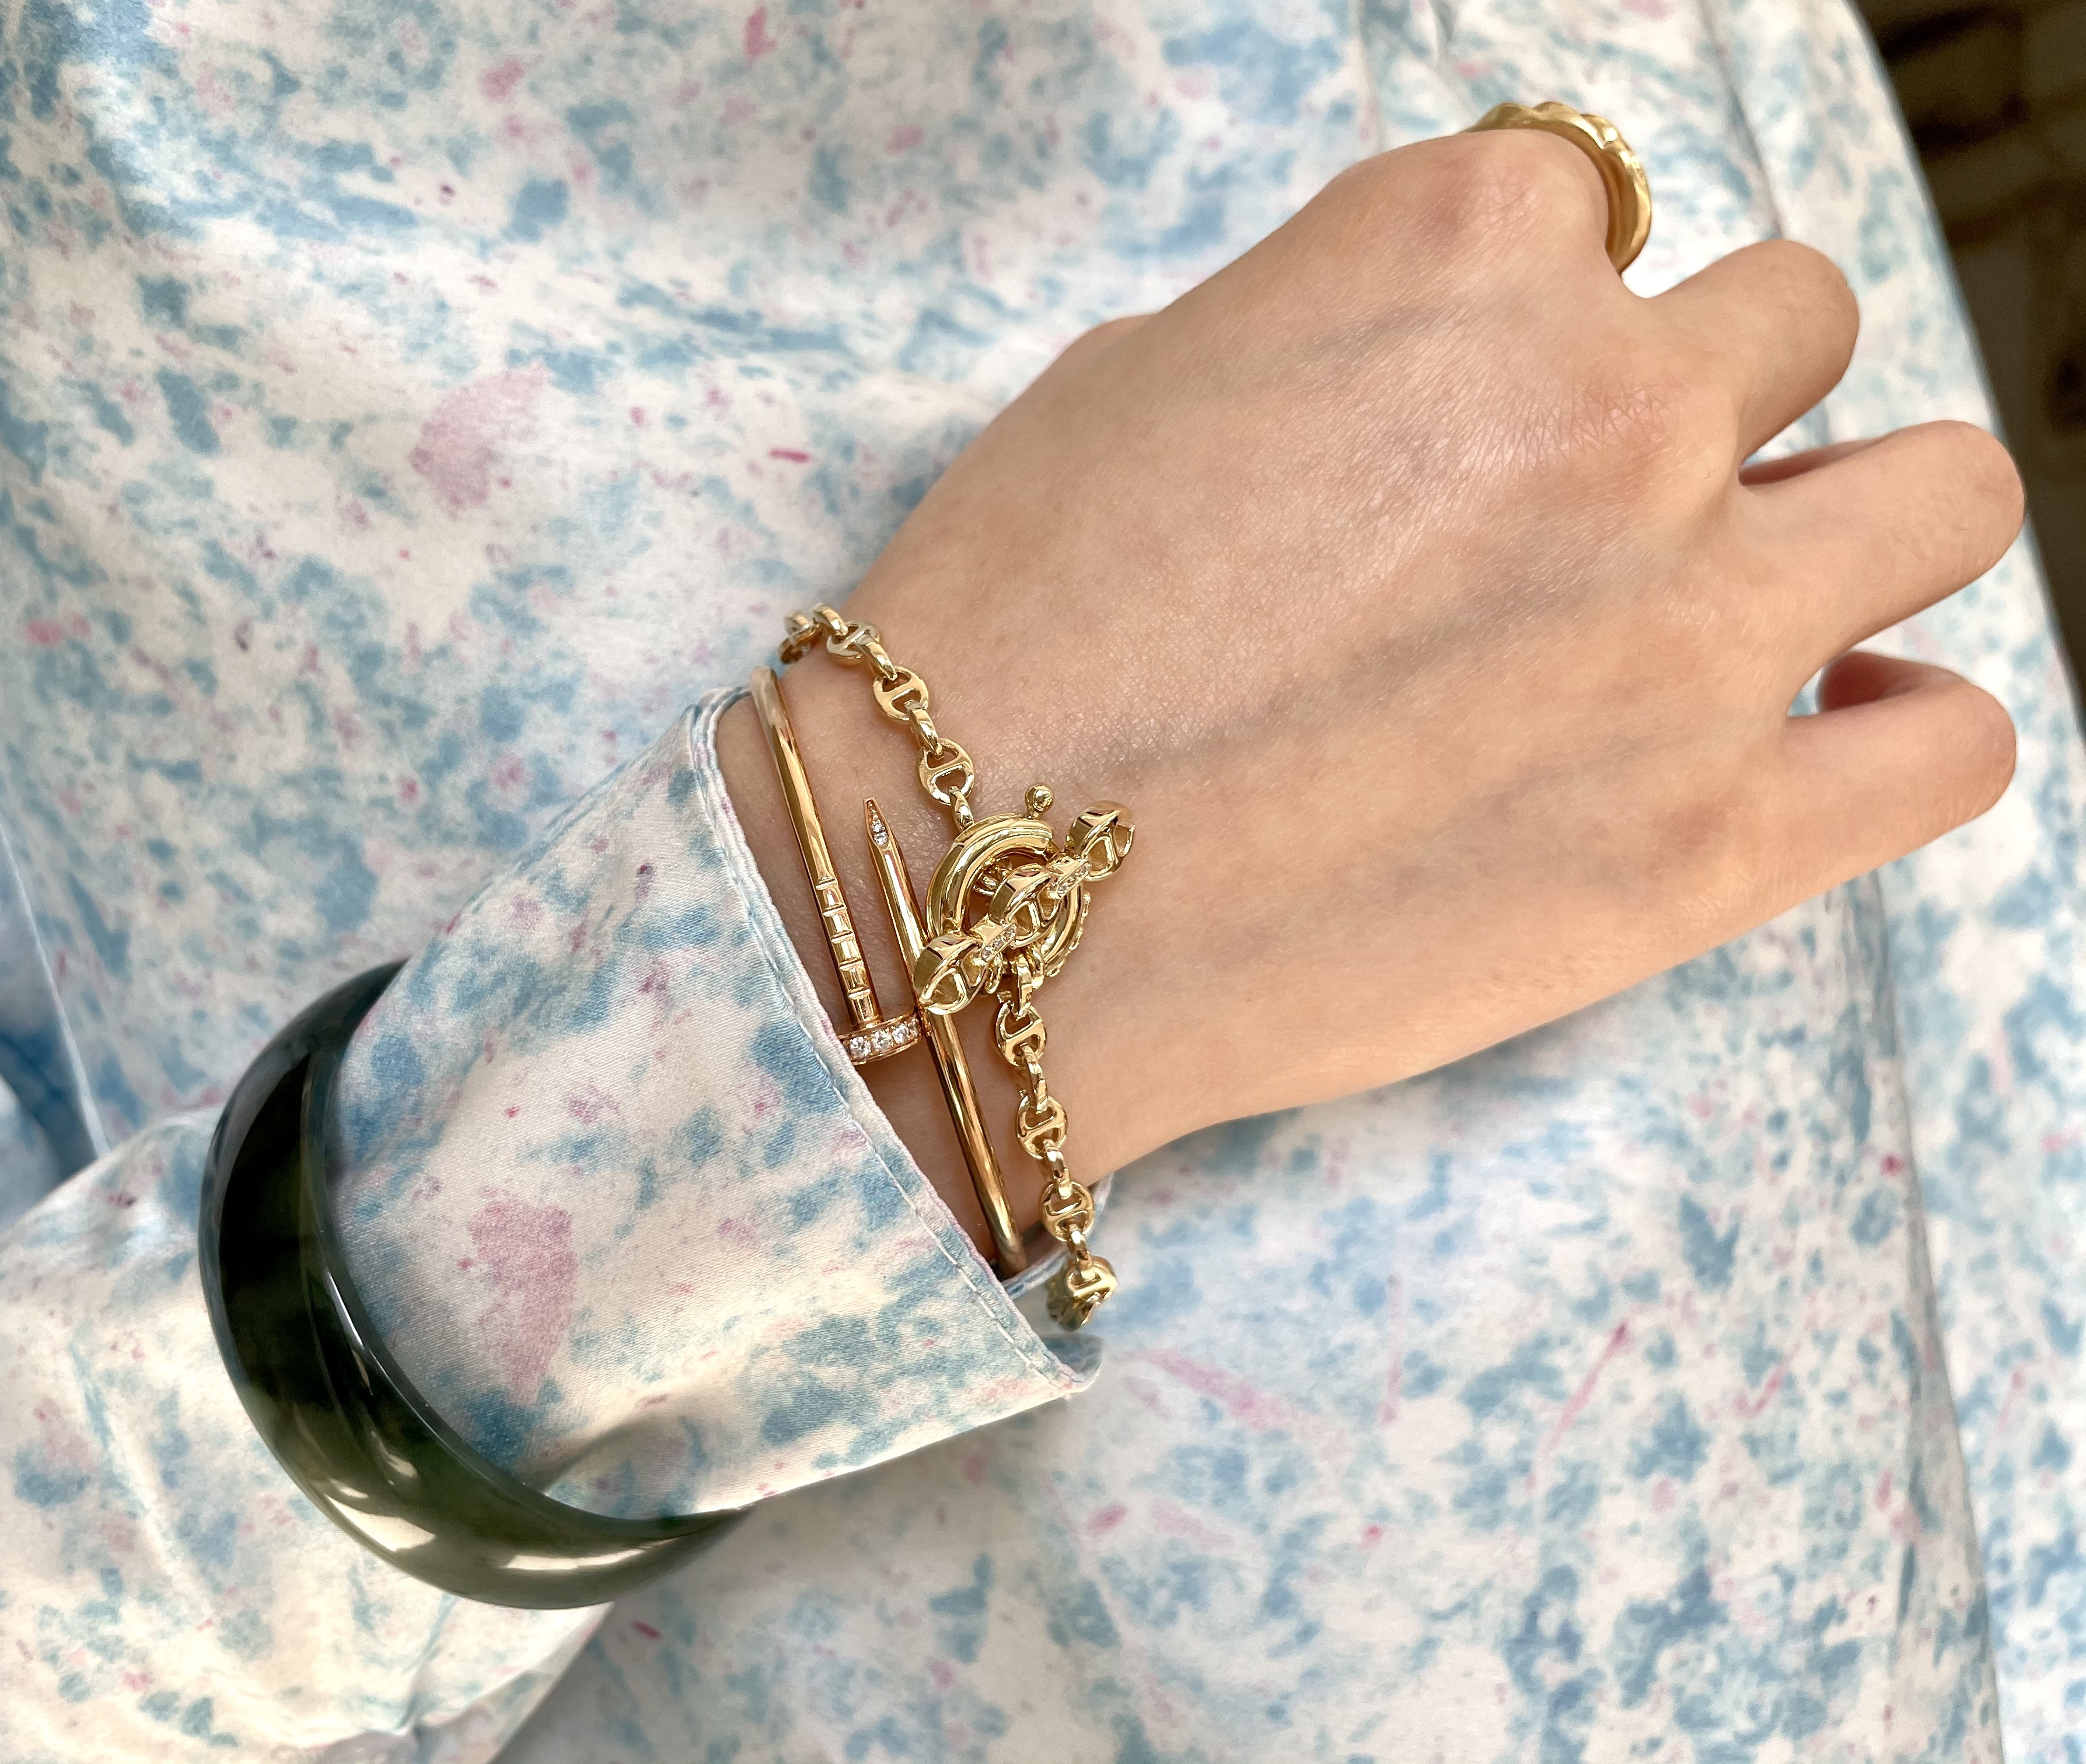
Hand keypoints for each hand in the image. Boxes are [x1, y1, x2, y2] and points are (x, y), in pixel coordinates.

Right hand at [718, 127, 2022, 1252]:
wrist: (962, 900)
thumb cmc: (1005, 639)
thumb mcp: (1140, 384)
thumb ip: (1342, 331)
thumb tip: (1437, 387)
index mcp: (1451, 255)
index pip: (1582, 210)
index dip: (1521, 319)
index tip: (1457, 415)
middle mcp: (1607, 404)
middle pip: (1790, 322)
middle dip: (1696, 398)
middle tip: (1586, 515)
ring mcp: (1685, 624)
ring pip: (1943, 496)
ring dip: (1854, 524)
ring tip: (1747, 602)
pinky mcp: (1716, 838)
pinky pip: (1952, 743)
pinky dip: (1903, 726)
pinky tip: (1818, 735)